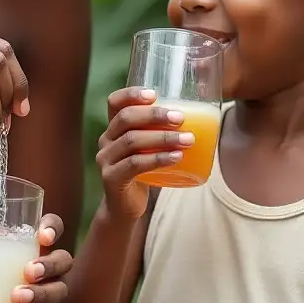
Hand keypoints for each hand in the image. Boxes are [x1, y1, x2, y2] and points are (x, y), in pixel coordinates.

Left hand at [0, 214, 72, 302]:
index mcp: (27, 247)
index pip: (52, 229)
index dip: (53, 227)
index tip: (43, 233)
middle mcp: (43, 272)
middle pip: (63, 261)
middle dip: (49, 264)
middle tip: (28, 270)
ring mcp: (43, 300)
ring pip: (58, 292)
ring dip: (41, 293)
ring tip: (17, 297)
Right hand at [96, 87, 191, 220]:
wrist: (124, 208)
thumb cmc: (141, 172)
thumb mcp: (145, 149)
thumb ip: (157, 133)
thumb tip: (198, 117)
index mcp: (112, 128)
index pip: (114, 102)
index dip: (131, 94)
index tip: (154, 94)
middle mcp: (105, 140)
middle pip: (126, 119)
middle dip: (154, 115)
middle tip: (180, 118)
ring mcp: (106, 159)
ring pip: (132, 141)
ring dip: (163, 138)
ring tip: (187, 139)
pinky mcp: (112, 178)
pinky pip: (135, 164)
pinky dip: (158, 159)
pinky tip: (176, 157)